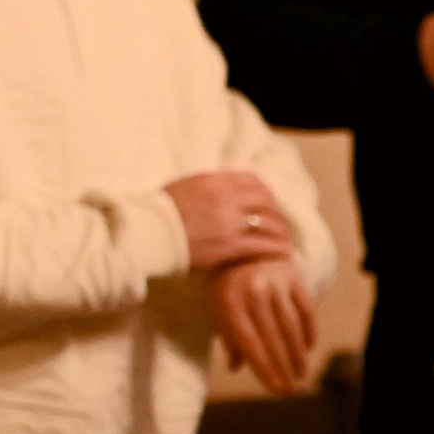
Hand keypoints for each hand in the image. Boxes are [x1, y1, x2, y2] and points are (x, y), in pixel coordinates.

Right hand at [166, 167, 294, 272]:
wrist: (149, 233)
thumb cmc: (160, 212)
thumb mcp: (185, 186)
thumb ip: (207, 185)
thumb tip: (220, 186)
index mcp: (214, 181)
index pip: (252, 181)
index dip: (265, 192)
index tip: (268, 202)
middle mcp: (226, 198)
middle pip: (265, 200)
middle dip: (276, 212)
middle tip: (280, 222)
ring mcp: (229, 222)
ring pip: (268, 222)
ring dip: (280, 231)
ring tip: (284, 239)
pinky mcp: (229, 246)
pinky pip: (261, 245)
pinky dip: (275, 248)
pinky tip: (282, 253)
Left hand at [209, 255, 318, 394]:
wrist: (242, 231)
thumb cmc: (225, 274)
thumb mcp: (218, 301)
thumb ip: (227, 333)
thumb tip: (237, 366)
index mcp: (229, 301)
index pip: (251, 344)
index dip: (266, 370)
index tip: (276, 390)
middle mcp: (253, 292)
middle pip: (273, 340)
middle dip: (284, 369)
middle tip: (292, 390)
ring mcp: (275, 282)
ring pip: (291, 327)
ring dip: (298, 355)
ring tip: (301, 374)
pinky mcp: (293, 274)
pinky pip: (305, 308)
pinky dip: (309, 330)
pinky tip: (308, 347)